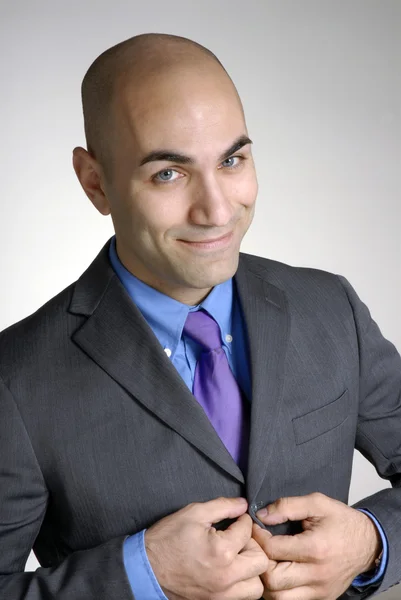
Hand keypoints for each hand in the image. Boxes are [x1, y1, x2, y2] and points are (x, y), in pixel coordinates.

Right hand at [145, 496, 268, 599]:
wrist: (147, 568)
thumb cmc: (168, 539)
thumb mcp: (193, 513)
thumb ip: (222, 506)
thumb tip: (243, 505)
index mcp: (221, 552)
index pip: (247, 531)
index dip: (243, 520)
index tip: (237, 519)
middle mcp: (226, 577)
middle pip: (261, 562)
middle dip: (253, 546)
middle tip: (240, 539)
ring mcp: (221, 595)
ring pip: (255, 587)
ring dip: (251, 570)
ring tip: (237, 558)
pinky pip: (241, 598)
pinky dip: (241, 585)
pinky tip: (229, 571)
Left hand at [252, 492, 381, 599]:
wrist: (369, 543)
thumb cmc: (341, 520)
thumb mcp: (317, 503)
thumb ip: (288, 506)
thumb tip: (262, 516)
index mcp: (316, 548)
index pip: (273, 550)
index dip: (257, 538)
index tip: (255, 528)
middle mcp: (318, 574)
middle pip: (273, 580)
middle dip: (259, 562)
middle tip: (258, 547)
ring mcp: (320, 590)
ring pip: (279, 598)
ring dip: (266, 581)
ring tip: (266, 562)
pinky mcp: (322, 598)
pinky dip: (279, 590)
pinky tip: (278, 572)